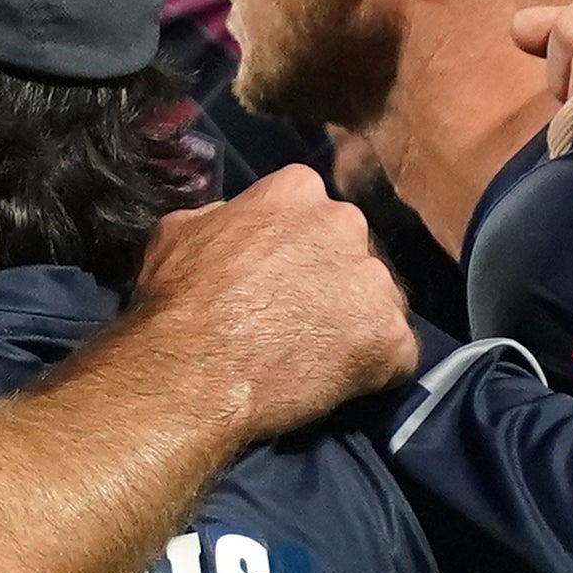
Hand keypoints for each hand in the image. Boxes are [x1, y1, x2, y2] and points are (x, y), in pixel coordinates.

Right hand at [126, 167, 413, 432]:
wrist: (194, 372)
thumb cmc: (178, 302)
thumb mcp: (177, 234)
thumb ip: (218, 218)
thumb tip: (228, 220)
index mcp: (297, 191)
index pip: (310, 209)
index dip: (293, 246)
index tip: (274, 273)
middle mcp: (346, 223)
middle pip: (353, 251)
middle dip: (332, 280)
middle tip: (295, 317)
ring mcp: (375, 281)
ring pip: (378, 301)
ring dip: (355, 324)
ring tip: (314, 356)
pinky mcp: (391, 338)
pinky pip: (395, 354)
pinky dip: (372, 369)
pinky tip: (336, 382)